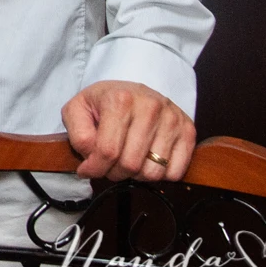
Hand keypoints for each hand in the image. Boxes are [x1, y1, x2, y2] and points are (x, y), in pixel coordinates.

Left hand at [61, 80, 194, 181]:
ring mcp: (172, 118)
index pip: (107, 151)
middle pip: (130, 165)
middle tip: (109, 164)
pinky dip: (159, 174)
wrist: (133, 90)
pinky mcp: (188, 131)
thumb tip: (90, 160)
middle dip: (114, 172)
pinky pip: (174, 172)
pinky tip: (148, 159)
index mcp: (120, 100)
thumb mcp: (77, 109)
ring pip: (153, 173)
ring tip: (128, 159)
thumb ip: (77, 134)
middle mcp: (150, 107)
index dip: (95, 168)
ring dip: (136, 175)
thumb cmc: (105, 102)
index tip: (88, 169)